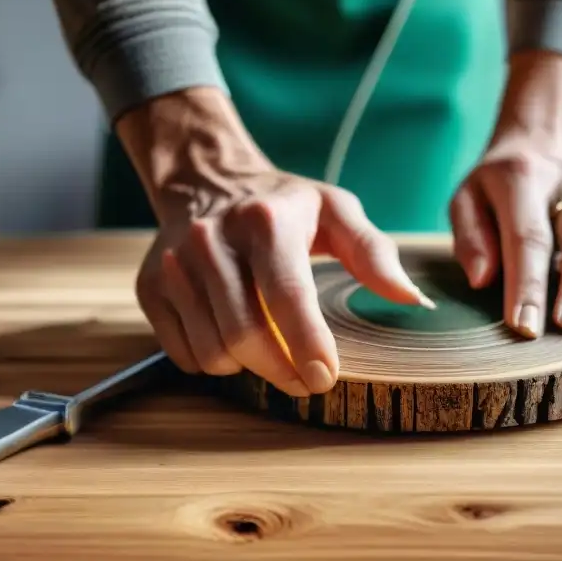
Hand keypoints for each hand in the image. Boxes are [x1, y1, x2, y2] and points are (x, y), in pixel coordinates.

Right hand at [119, 88, 432, 394]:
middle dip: (283, 370)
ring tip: (271, 350)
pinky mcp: (150, 287)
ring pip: (214, 351)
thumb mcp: (336, 211)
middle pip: (246, 334)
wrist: (206, 180)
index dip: (308, 345)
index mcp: (265, 221)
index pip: (286, 297)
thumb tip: (411, 298)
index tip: (326, 378)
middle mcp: (211, 241)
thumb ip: (374, 253)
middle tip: (308, 380)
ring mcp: (174, 266)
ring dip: (250, 368)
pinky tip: (233, 338)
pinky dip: (216, 361)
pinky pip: (185, 354)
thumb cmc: (282, 204)